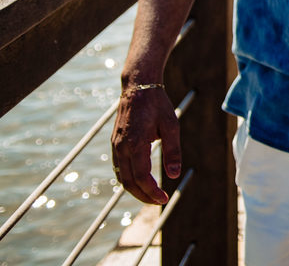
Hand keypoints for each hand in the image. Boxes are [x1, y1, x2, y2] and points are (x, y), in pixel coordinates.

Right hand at [110, 86, 180, 203]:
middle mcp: (122, 147)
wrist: (138, 87)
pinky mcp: (115, 143)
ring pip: (121, 177)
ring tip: (150, 196)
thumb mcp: (171, 125)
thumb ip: (173, 151)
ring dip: (134, 190)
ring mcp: (116, 145)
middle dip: (142, 196)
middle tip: (158, 202)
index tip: (164, 198)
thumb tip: (173, 175)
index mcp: (136, 144)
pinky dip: (128, 179)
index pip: (141, 177)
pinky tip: (139, 182)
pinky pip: (119, 167)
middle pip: (128, 182)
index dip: (151, 191)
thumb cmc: (157, 105)